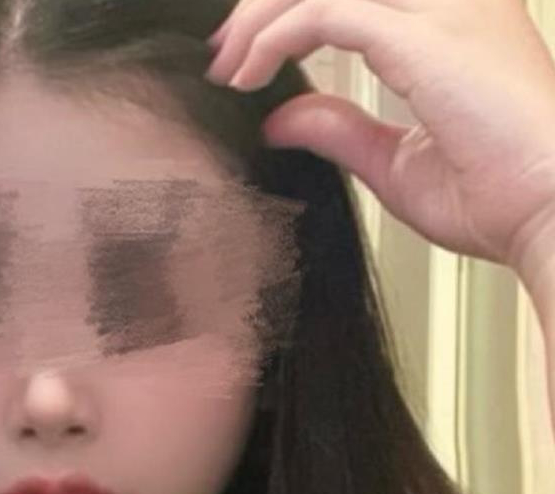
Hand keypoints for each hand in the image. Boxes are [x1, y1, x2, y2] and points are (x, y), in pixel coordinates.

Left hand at [204, 0, 554, 288]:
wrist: (552, 218)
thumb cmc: (500, 199)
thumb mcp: (395, 161)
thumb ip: (339, 129)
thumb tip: (282, 118)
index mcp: (451, 24)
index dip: (288, 12)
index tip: (244, 57)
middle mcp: (450, 3)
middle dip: (267, 5)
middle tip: (224, 54)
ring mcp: (442, 11)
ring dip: (262, 16)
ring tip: (229, 66)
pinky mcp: (423, 37)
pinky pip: (322, 12)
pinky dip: (274, 38)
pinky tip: (249, 74)